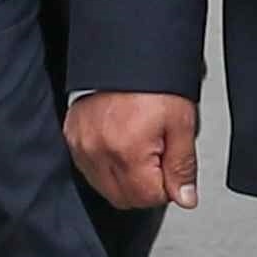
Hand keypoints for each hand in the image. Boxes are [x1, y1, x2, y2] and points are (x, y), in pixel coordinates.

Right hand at [66, 92, 200, 210]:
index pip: (147, 198)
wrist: (127, 59)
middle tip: (159, 157)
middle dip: (146, 186)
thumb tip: (185, 198)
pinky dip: (107, 165)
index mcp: (126, 151)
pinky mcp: (71, 137)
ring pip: (105, 187)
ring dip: (126, 178)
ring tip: (141, 147)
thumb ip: (182, 166)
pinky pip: (89, 169)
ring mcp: (80, 145)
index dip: (167, 188)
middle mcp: (97, 152)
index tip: (172, 169)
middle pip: (124, 198)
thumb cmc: (156, 86)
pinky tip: (122, 145)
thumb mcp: (182, 125)